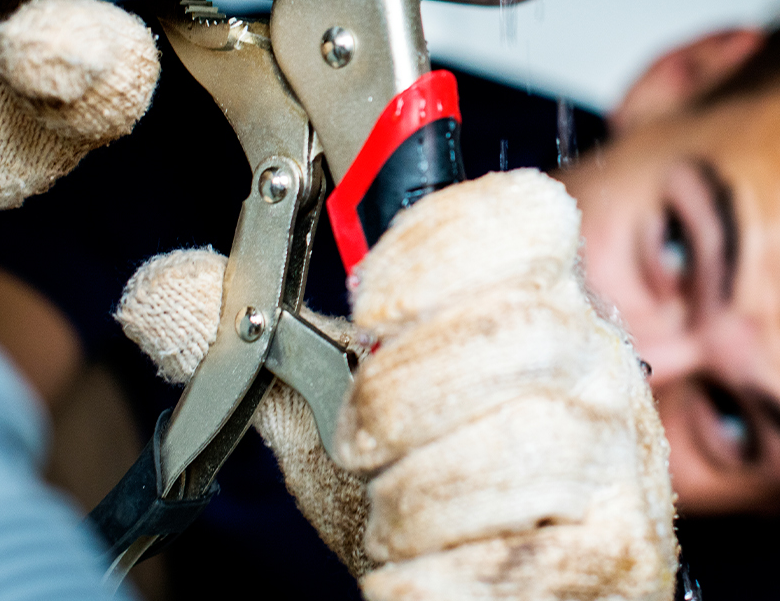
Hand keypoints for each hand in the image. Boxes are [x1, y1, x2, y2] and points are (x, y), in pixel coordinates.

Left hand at [117, 170, 678, 599]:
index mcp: (540, 306)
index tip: (371, 301)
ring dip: (410, 501)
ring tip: (395, 517)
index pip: (527, 216)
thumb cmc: (442, 495)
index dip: (440, 246)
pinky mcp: (616, 557)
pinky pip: (504, 559)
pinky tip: (417, 571)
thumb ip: (261, 349)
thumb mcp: (341, 411)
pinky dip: (424, 578)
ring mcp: (620, 465)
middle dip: (396, 398)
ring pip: (514, 446)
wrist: (512, 600)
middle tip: (359, 442)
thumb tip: (160, 288)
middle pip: (510, 335)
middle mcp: (598, 370)